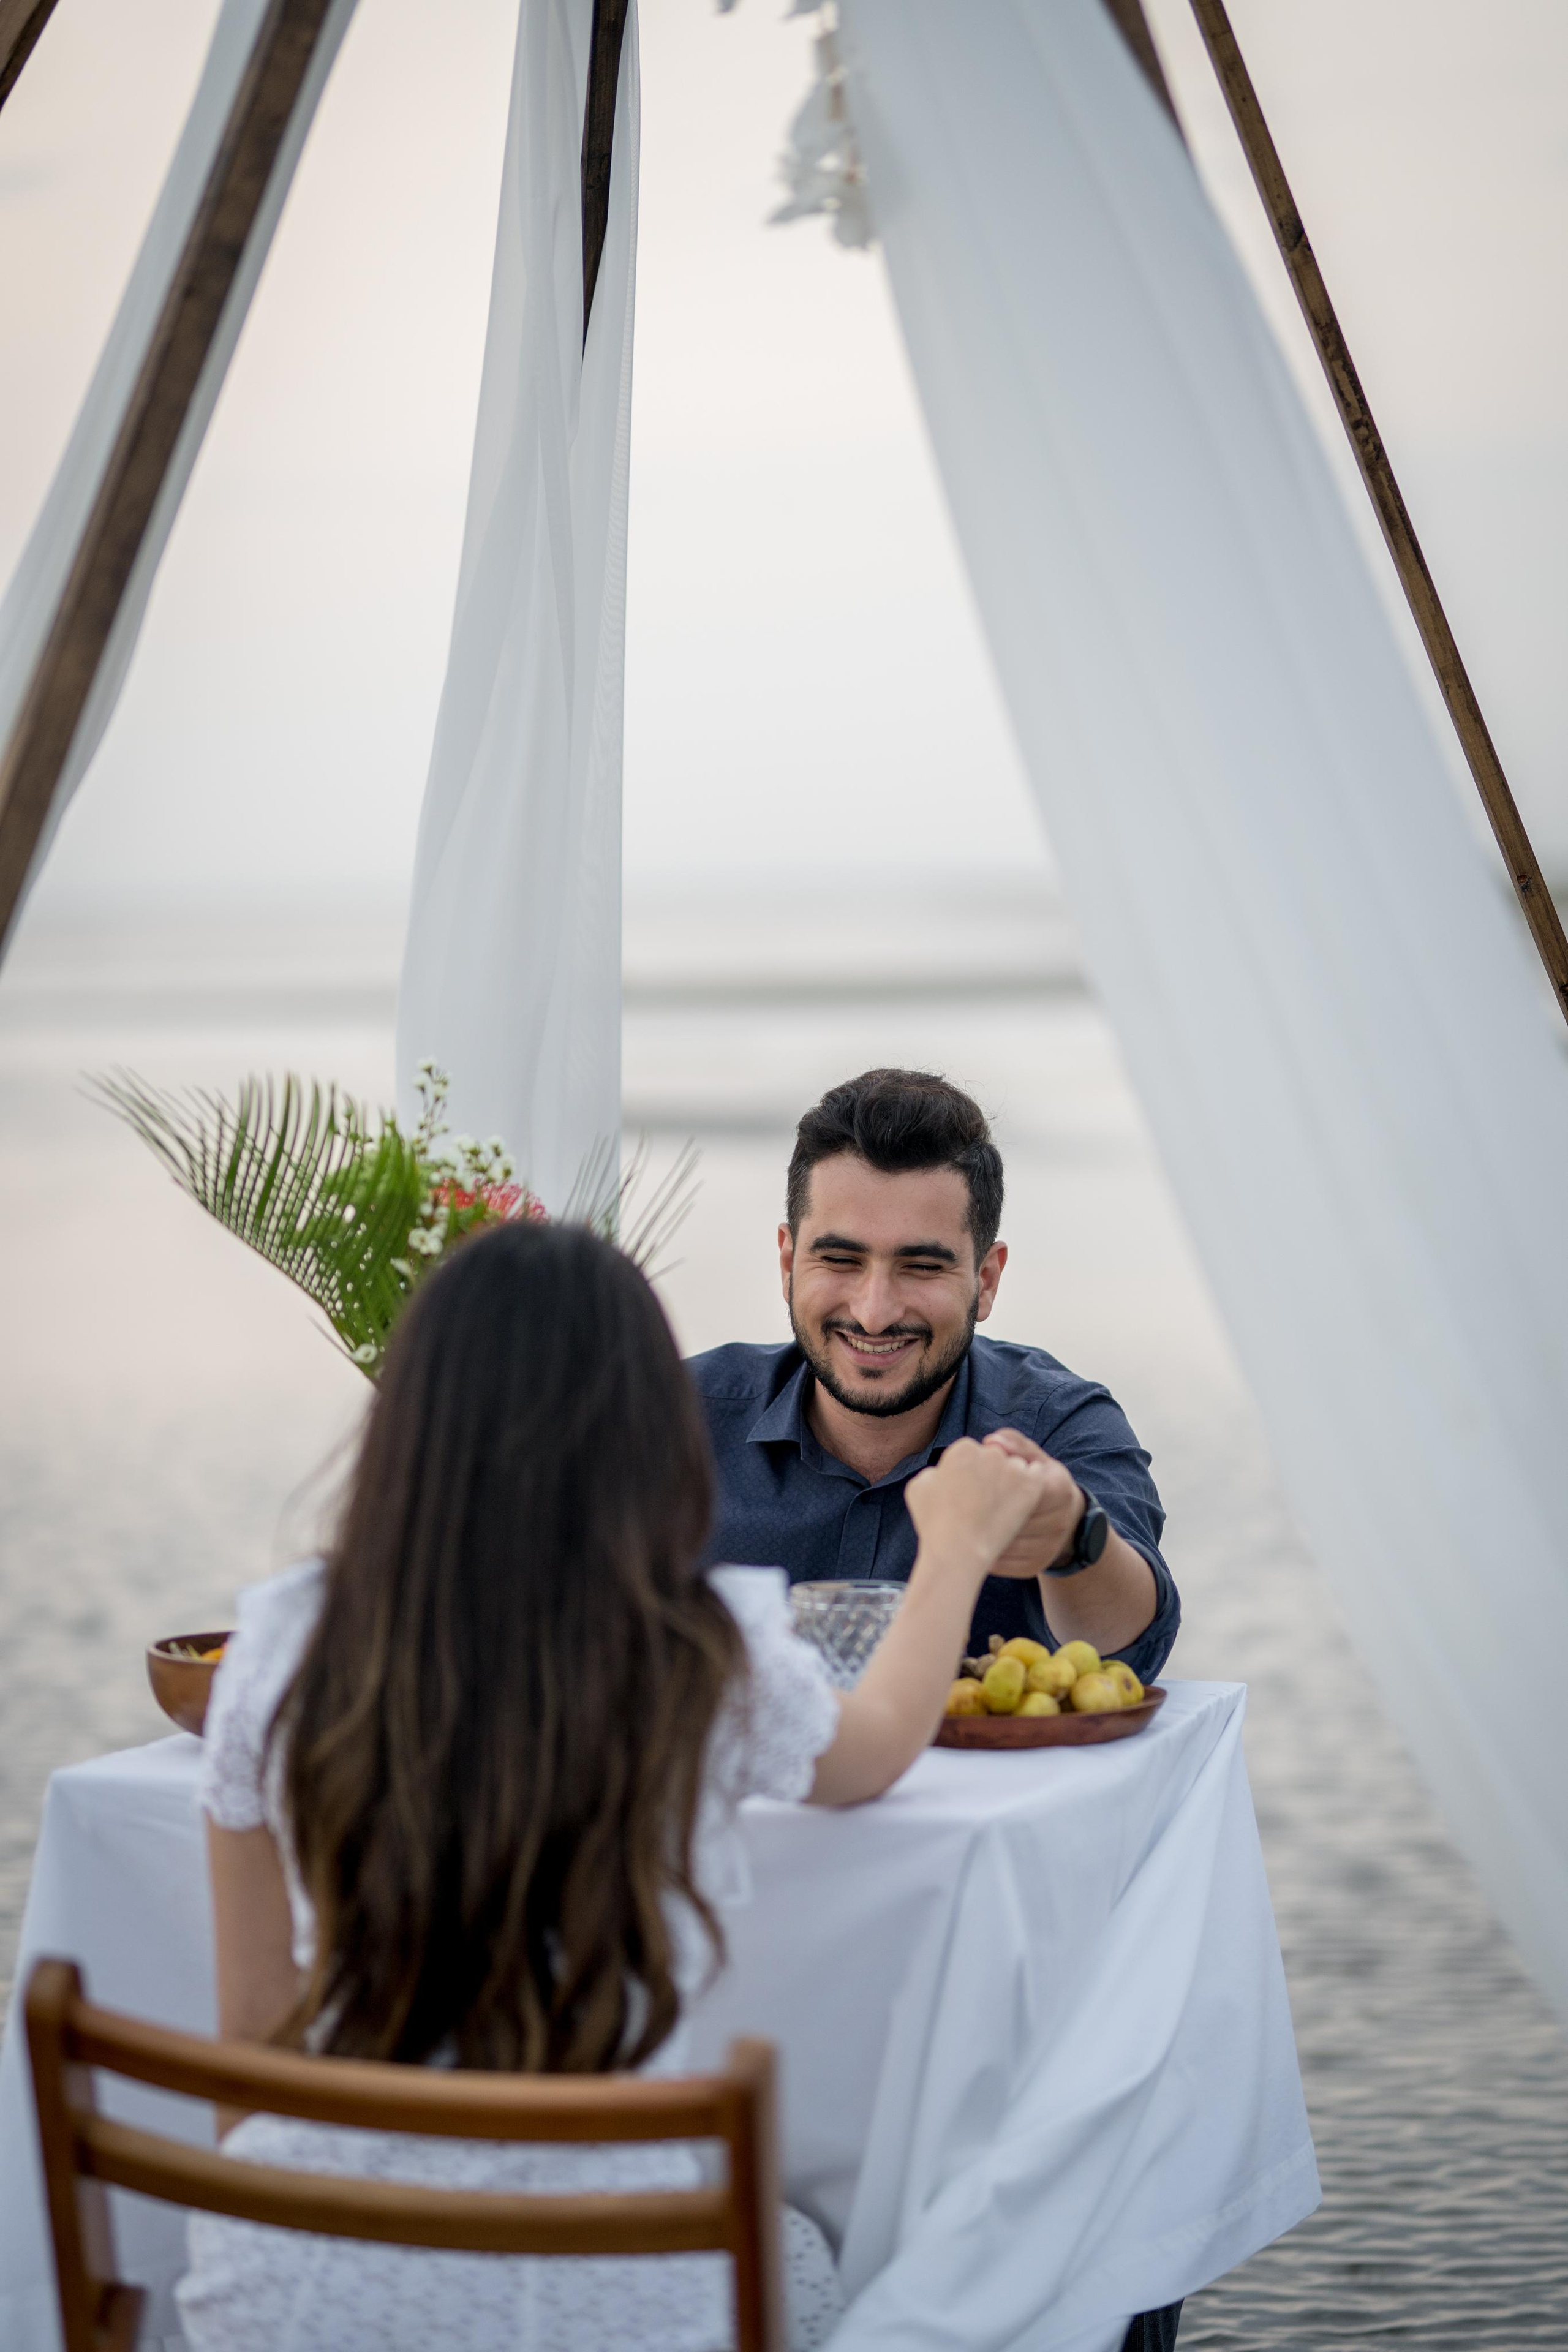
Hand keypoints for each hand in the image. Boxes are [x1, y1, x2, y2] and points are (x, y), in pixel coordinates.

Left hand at [904, 1436, 1050, 1584]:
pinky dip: (982, 1552)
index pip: (1021, 1489)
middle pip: (1009, 1519)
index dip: (992, 1488)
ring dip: (977, 1535)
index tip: (969, 1483)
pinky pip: (1001, 1563)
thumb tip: (990, 1442)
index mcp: (1059, 1490)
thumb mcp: (1036, 1460)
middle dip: (981, 1512)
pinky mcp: (1034, 1567)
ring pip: (1003, 1544)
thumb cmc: (1040, 1483)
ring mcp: (1046, 1549)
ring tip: (956, 1523)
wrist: (1066, 1521)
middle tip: (954, 1504)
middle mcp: (1058, 1522)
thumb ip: (1015, 1445)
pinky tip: (966, 1540)